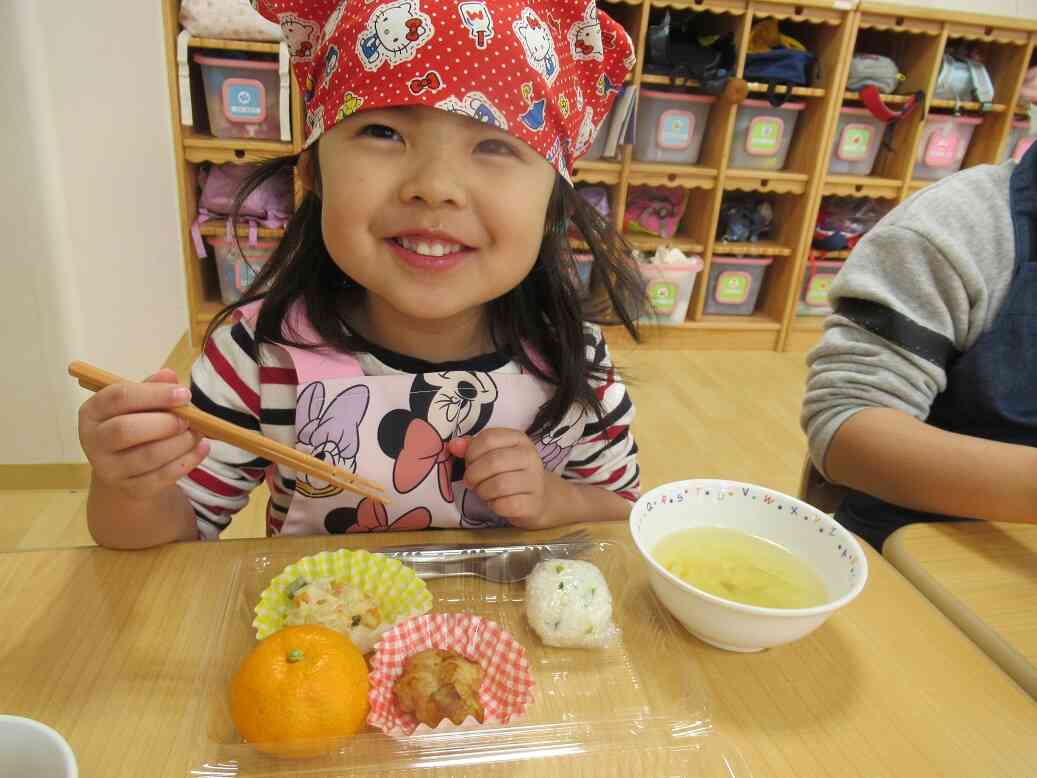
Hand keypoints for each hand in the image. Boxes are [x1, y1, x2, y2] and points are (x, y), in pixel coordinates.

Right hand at [78, 368, 208, 500]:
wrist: (125, 470)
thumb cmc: (134, 425)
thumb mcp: (138, 403)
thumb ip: (152, 388)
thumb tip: (169, 375)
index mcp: (92, 411)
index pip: (118, 397)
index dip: (154, 394)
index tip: (184, 394)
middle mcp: (94, 441)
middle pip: (126, 430)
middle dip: (165, 423)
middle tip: (189, 419)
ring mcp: (110, 468)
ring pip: (148, 456)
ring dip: (180, 443)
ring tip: (197, 433)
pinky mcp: (131, 488)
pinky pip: (162, 476)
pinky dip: (188, 460)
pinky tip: (202, 448)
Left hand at [447, 428, 565, 529]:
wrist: (540, 499)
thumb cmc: (510, 474)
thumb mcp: (493, 456)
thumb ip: (472, 448)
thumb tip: (453, 445)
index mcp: (519, 439)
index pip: (488, 438)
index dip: (471, 453)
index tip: (470, 463)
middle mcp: (530, 456)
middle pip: (492, 462)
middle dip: (474, 475)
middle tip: (472, 483)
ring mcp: (535, 481)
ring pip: (498, 485)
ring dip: (483, 491)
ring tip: (484, 493)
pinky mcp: (533, 504)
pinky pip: (505, 505)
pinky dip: (494, 506)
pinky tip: (496, 504)